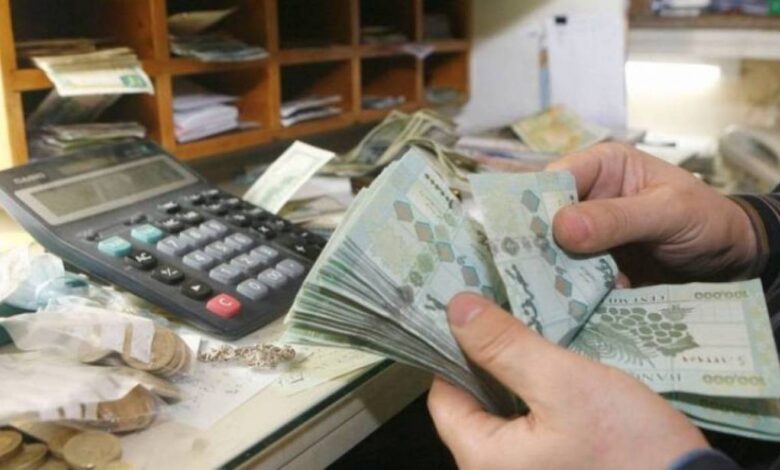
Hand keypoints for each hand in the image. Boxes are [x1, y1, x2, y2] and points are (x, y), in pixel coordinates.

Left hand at [428, 293, 708, 469]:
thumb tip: (455, 308)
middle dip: (487, 358)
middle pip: (472, 404)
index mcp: (480, 458)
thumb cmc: (627, 447)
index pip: (443, 395)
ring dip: (514, 374)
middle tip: (503, 311)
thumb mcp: (563, 384)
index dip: (454, 350)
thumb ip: (505, 347)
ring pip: (502, 413)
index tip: (472, 312)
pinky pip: (529, 427)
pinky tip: (552, 366)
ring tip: (529, 330)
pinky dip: (535, 395)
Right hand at [547, 143, 757, 284]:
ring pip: (551, 251)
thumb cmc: (706, 219)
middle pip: (543, 218)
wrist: (730, 260)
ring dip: (551, 272)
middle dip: (537, 245)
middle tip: (527, 274)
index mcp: (600, 167)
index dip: (533, 206)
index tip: (524, 238)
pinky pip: (568, 276)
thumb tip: (562, 227)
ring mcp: (586, 234)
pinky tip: (564, 304)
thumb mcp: (668, 212)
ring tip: (544, 294)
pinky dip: (567, 290)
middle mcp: (586, 197)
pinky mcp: (591, 265)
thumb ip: (617, 218)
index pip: (552, 180)